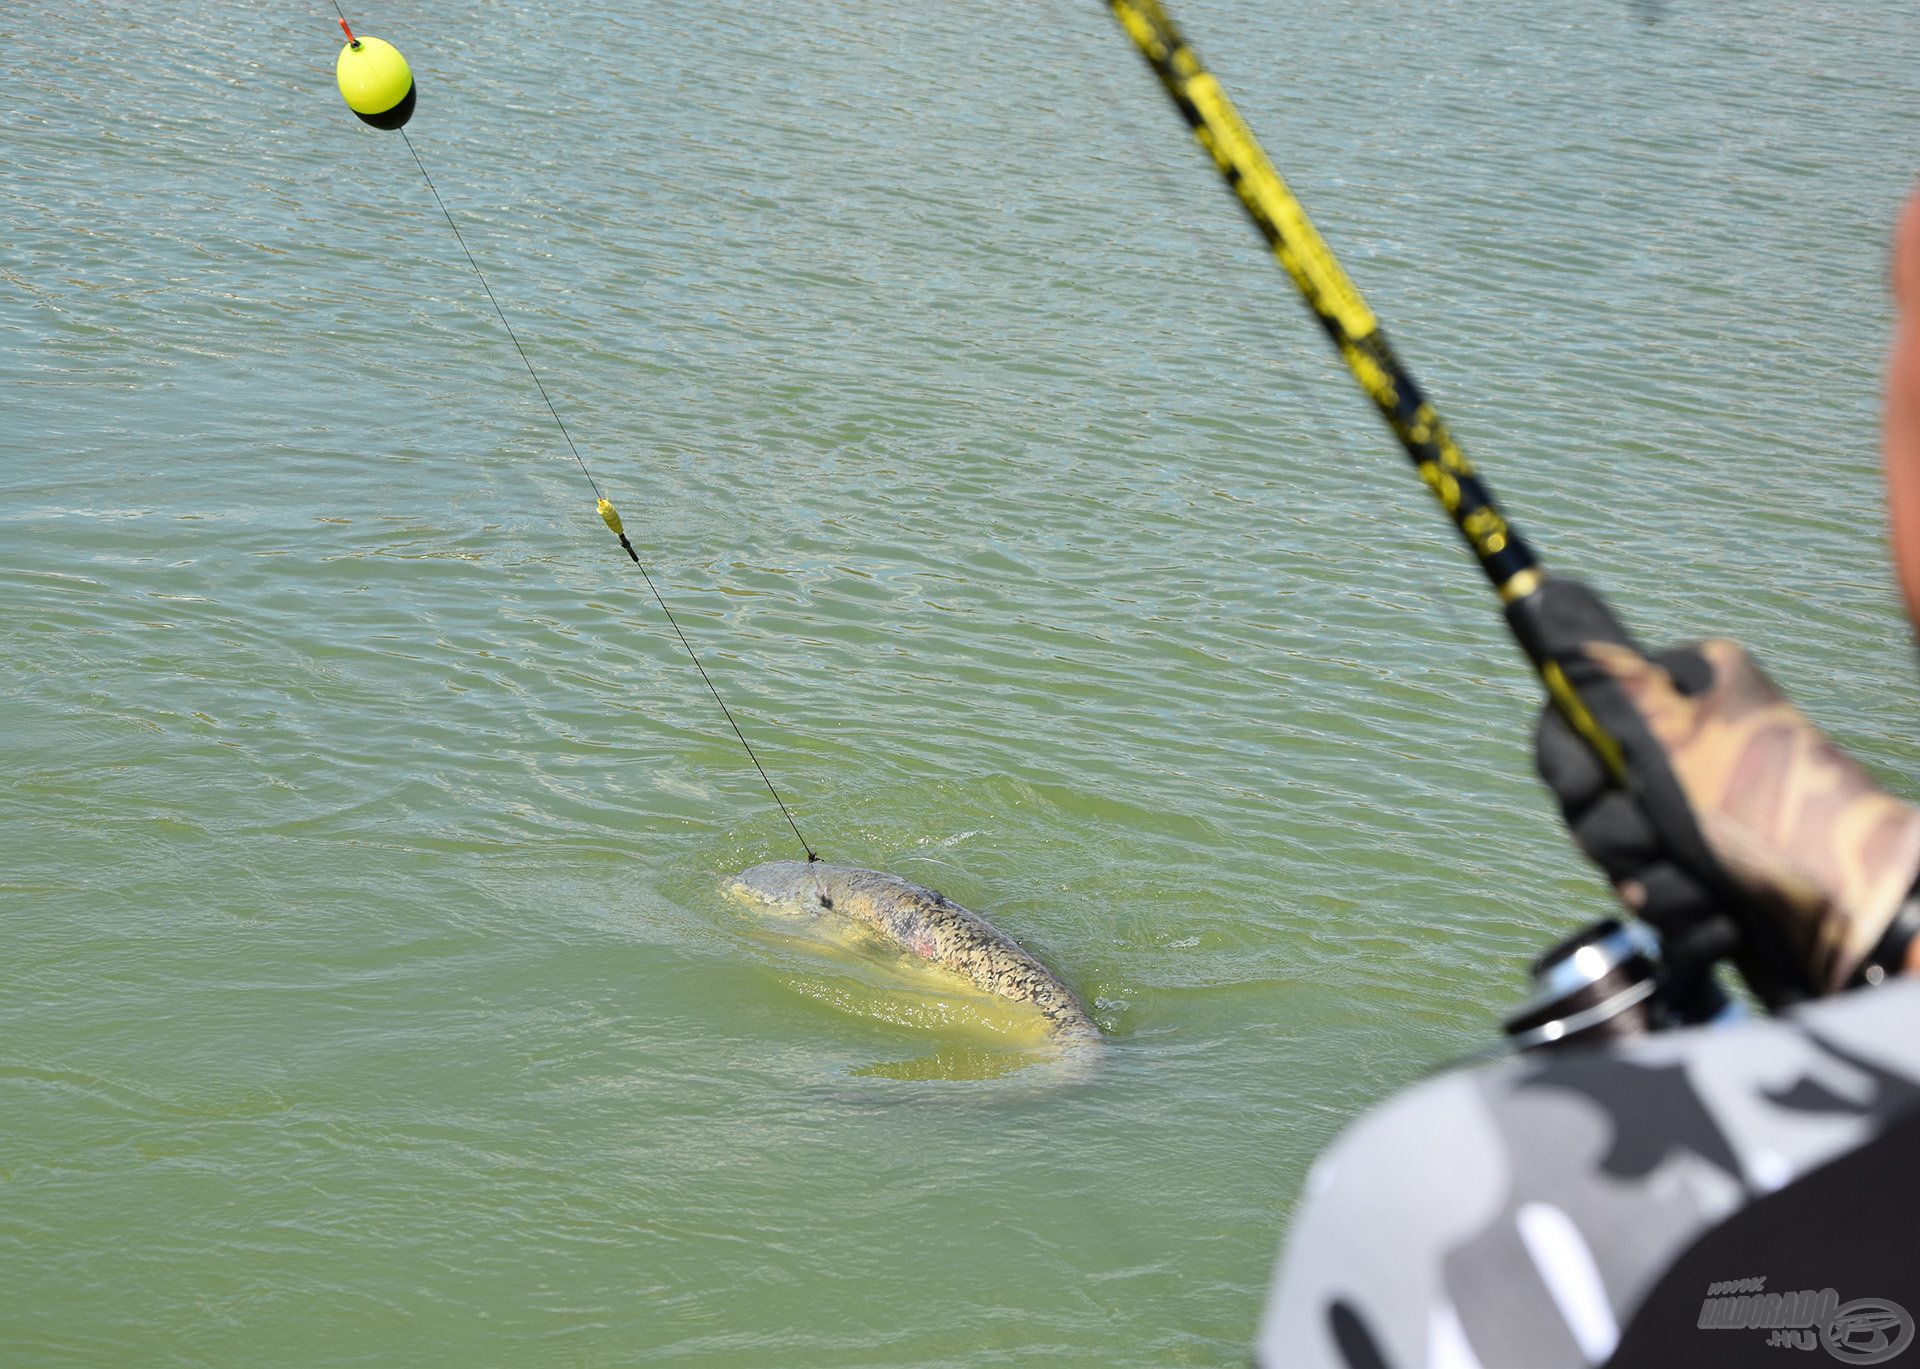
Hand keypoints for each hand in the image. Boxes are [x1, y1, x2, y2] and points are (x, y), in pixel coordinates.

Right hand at [1518, 580, 1919, 1002]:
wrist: (1854, 913)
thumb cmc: (1766, 812)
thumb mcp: (1670, 732)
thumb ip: (1597, 675)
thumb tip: (1548, 589)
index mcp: (1687, 692)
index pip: (1576, 719)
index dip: (1570, 765)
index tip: (1587, 788)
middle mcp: (1696, 746)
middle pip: (1593, 797)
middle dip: (1622, 836)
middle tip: (1661, 841)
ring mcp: (1705, 817)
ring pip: (1623, 856)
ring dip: (1657, 882)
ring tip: (1706, 885)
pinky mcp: (1715, 876)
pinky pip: (1660, 899)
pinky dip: (1685, 915)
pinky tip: (1725, 914)